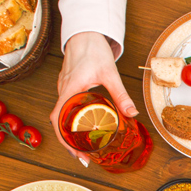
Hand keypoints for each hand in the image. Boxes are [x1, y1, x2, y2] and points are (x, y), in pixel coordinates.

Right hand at [52, 31, 135, 164]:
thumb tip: (132, 113)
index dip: (64, 138)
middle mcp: (62, 91)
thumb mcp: (110, 73)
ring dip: (70, 133)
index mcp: (69, 89)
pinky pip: (66, 109)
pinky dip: (72, 122)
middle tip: (84, 157)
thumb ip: (120, 94)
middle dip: (69, 142)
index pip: (58, 119)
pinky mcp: (67, 88)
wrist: (85, 32)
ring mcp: (63, 89)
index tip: (75, 152)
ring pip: (61, 116)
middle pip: (59, 123)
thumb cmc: (93, 49)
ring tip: (84, 149)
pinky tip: (84, 129)